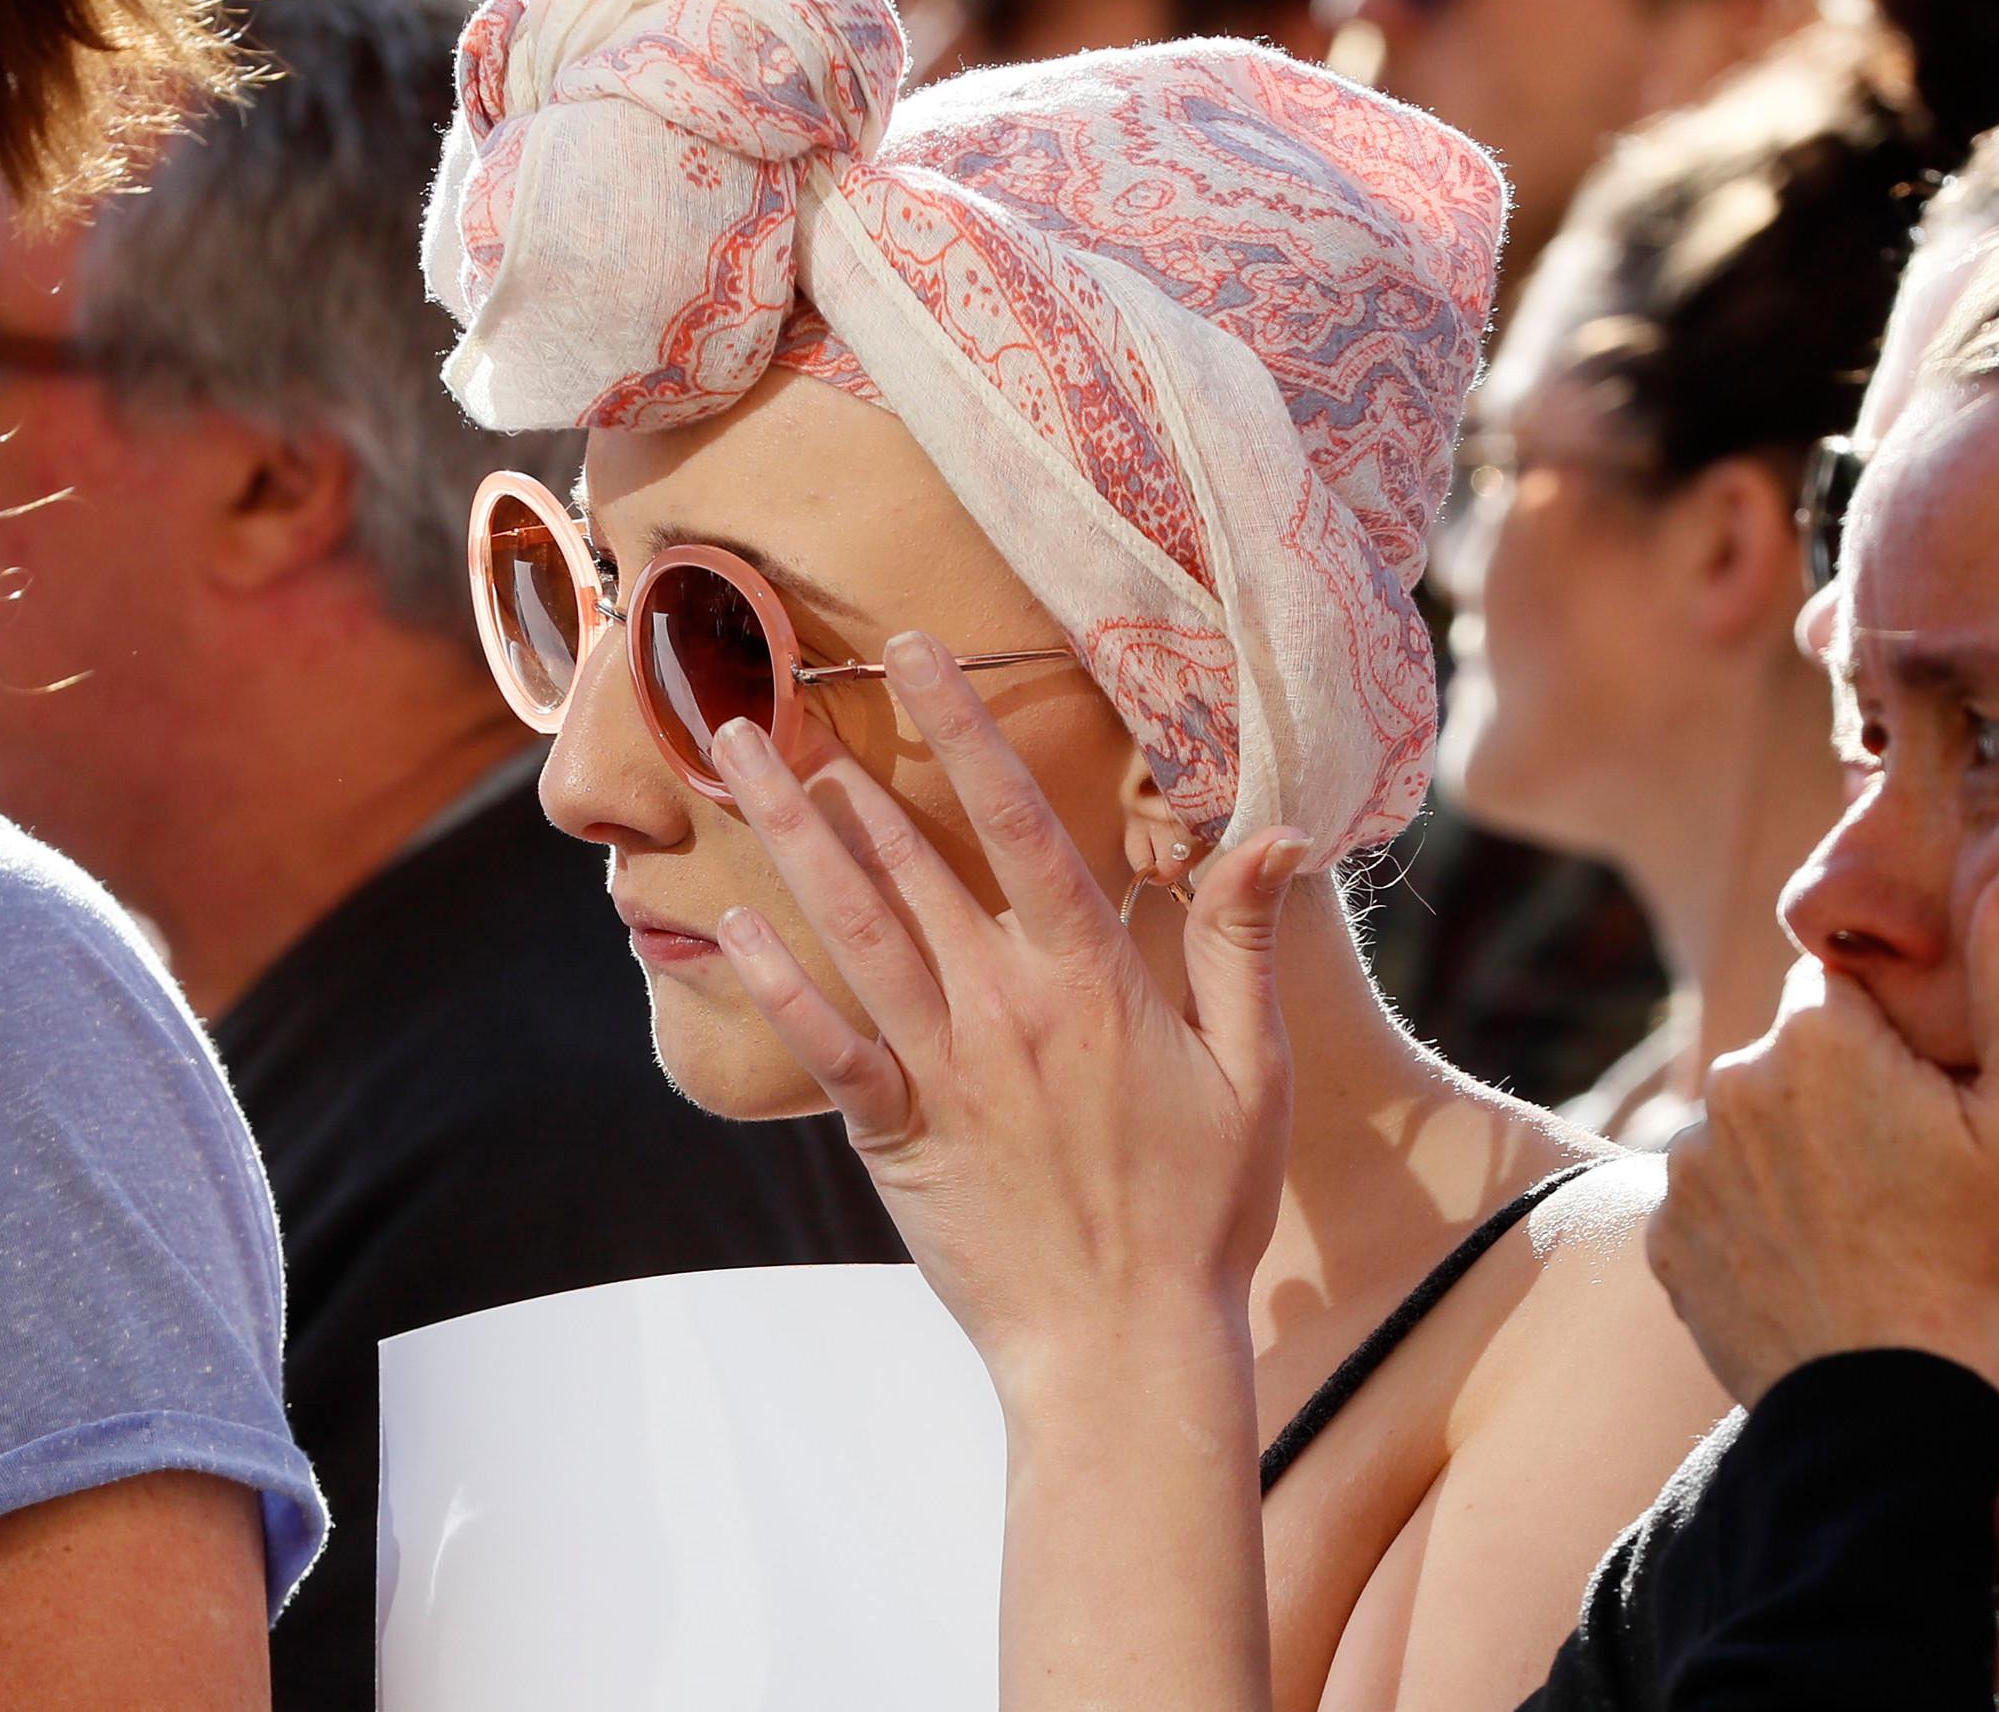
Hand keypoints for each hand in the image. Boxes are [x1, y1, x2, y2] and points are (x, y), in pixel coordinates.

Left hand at [706, 630, 1313, 1397]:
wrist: (1123, 1346)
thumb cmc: (1202, 1213)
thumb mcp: (1257, 1073)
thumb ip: (1243, 946)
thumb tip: (1272, 830)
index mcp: (1093, 982)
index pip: (1022, 823)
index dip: (965, 729)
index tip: (917, 652)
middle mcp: (1006, 1009)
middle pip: (908, 861)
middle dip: (836, 768)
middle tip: (766, 691)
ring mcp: (943, 1070)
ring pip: (852, 928)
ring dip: (787, 838)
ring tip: (736, 761)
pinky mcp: (897, 1135)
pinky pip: (824, 1044)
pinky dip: (775, 981)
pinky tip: (726, 924)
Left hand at [1649, 860, 1998, 1404]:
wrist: (1889, 1413)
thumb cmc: (1981, 1265)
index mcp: (1819, 1030)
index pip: (1843, 981)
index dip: (1889, 1035)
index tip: (1925, 1098)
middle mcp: (1733, 1078)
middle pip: (1793, 1053)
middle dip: (1839, 1090)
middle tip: (1904, 1174)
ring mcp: (1687, 1160)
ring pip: (1749, 1125)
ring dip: (1790, 1155)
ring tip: (1859, 1229)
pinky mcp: (1662, 1232)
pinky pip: (1712, 1197)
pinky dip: (1751, 1220)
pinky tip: (1809, 1264)